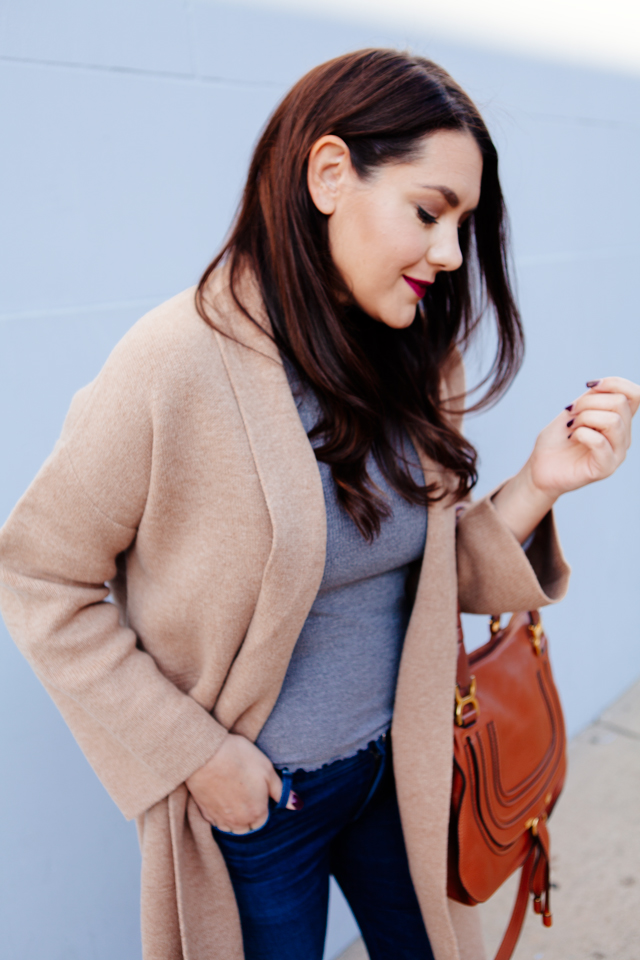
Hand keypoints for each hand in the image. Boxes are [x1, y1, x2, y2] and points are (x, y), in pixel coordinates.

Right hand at [185, 733, 300, 833]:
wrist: (206, 753)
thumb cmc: (239, 758)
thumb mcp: (267, 770)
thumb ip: (282, 791)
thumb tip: (297, 805)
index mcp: (256, 813)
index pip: (263, 820)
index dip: (262, 805)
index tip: (257, 791)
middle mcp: (238, 821)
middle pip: (247, 826)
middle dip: (249, 815)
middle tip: (245, 793)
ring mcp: (219, 818)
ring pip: (231, 827)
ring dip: (234, 817)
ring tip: (233, 795)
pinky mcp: (204, 812)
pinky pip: (216, 821)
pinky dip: (220, 813)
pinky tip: (220, 796)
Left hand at [528, 377, 639, 498]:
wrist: (540, 468)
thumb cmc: (556, 440)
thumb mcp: (574, 410)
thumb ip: (592, 397)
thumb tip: (601, 385)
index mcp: (620, 420)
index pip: (635, 394)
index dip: (614, 382)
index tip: (589, 385)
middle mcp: (624, 436)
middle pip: (620, 403)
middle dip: (589, 401)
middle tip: (571, 413)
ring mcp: (617, 453)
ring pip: (613, 421)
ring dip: (585, 418)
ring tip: (571, 427)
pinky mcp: (606, 468)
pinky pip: (600, 442)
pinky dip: (582, 434)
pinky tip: (572, 437)